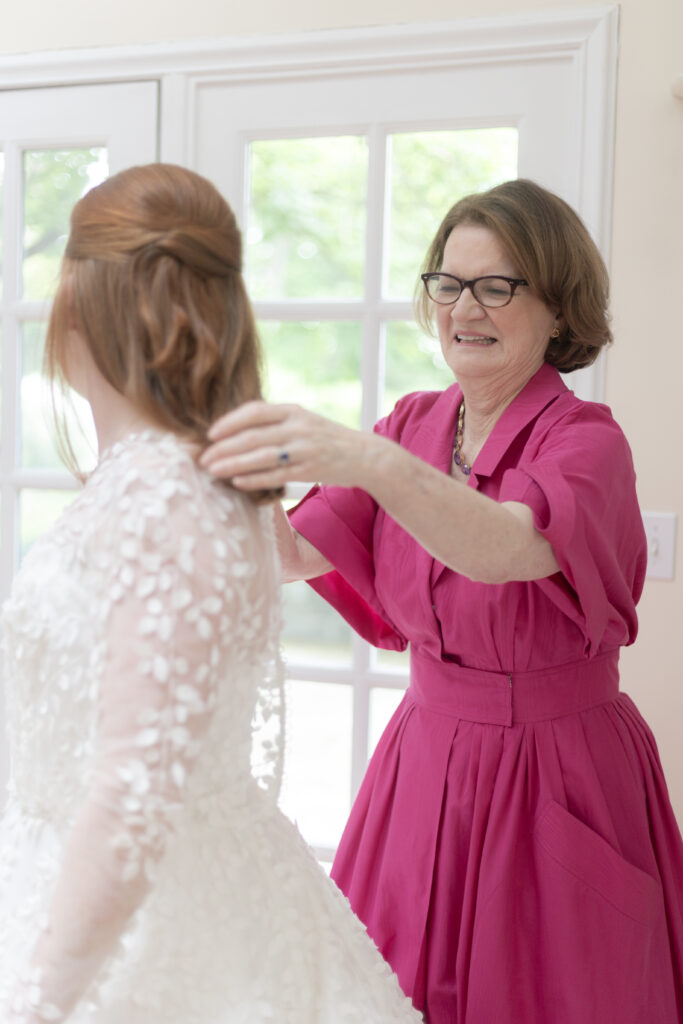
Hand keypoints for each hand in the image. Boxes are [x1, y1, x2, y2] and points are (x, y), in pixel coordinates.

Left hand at [199, 401, 376, 490]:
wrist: (365, 456)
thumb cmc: (327, 439)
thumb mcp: (304, 421)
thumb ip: (276, 421)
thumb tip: (237, 429)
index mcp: (294, 411)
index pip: (255, 411)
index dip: (230, 422)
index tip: (211, 433)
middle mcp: (298, 428)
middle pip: (253, 436)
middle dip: (224, 447)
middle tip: (202, 458)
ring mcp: (304, 450)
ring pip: (261, 457)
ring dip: (232, 464)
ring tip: (212, 470)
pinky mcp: (309, 471)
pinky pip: (276, 476)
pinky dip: (254, 479)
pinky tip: (236, 482)